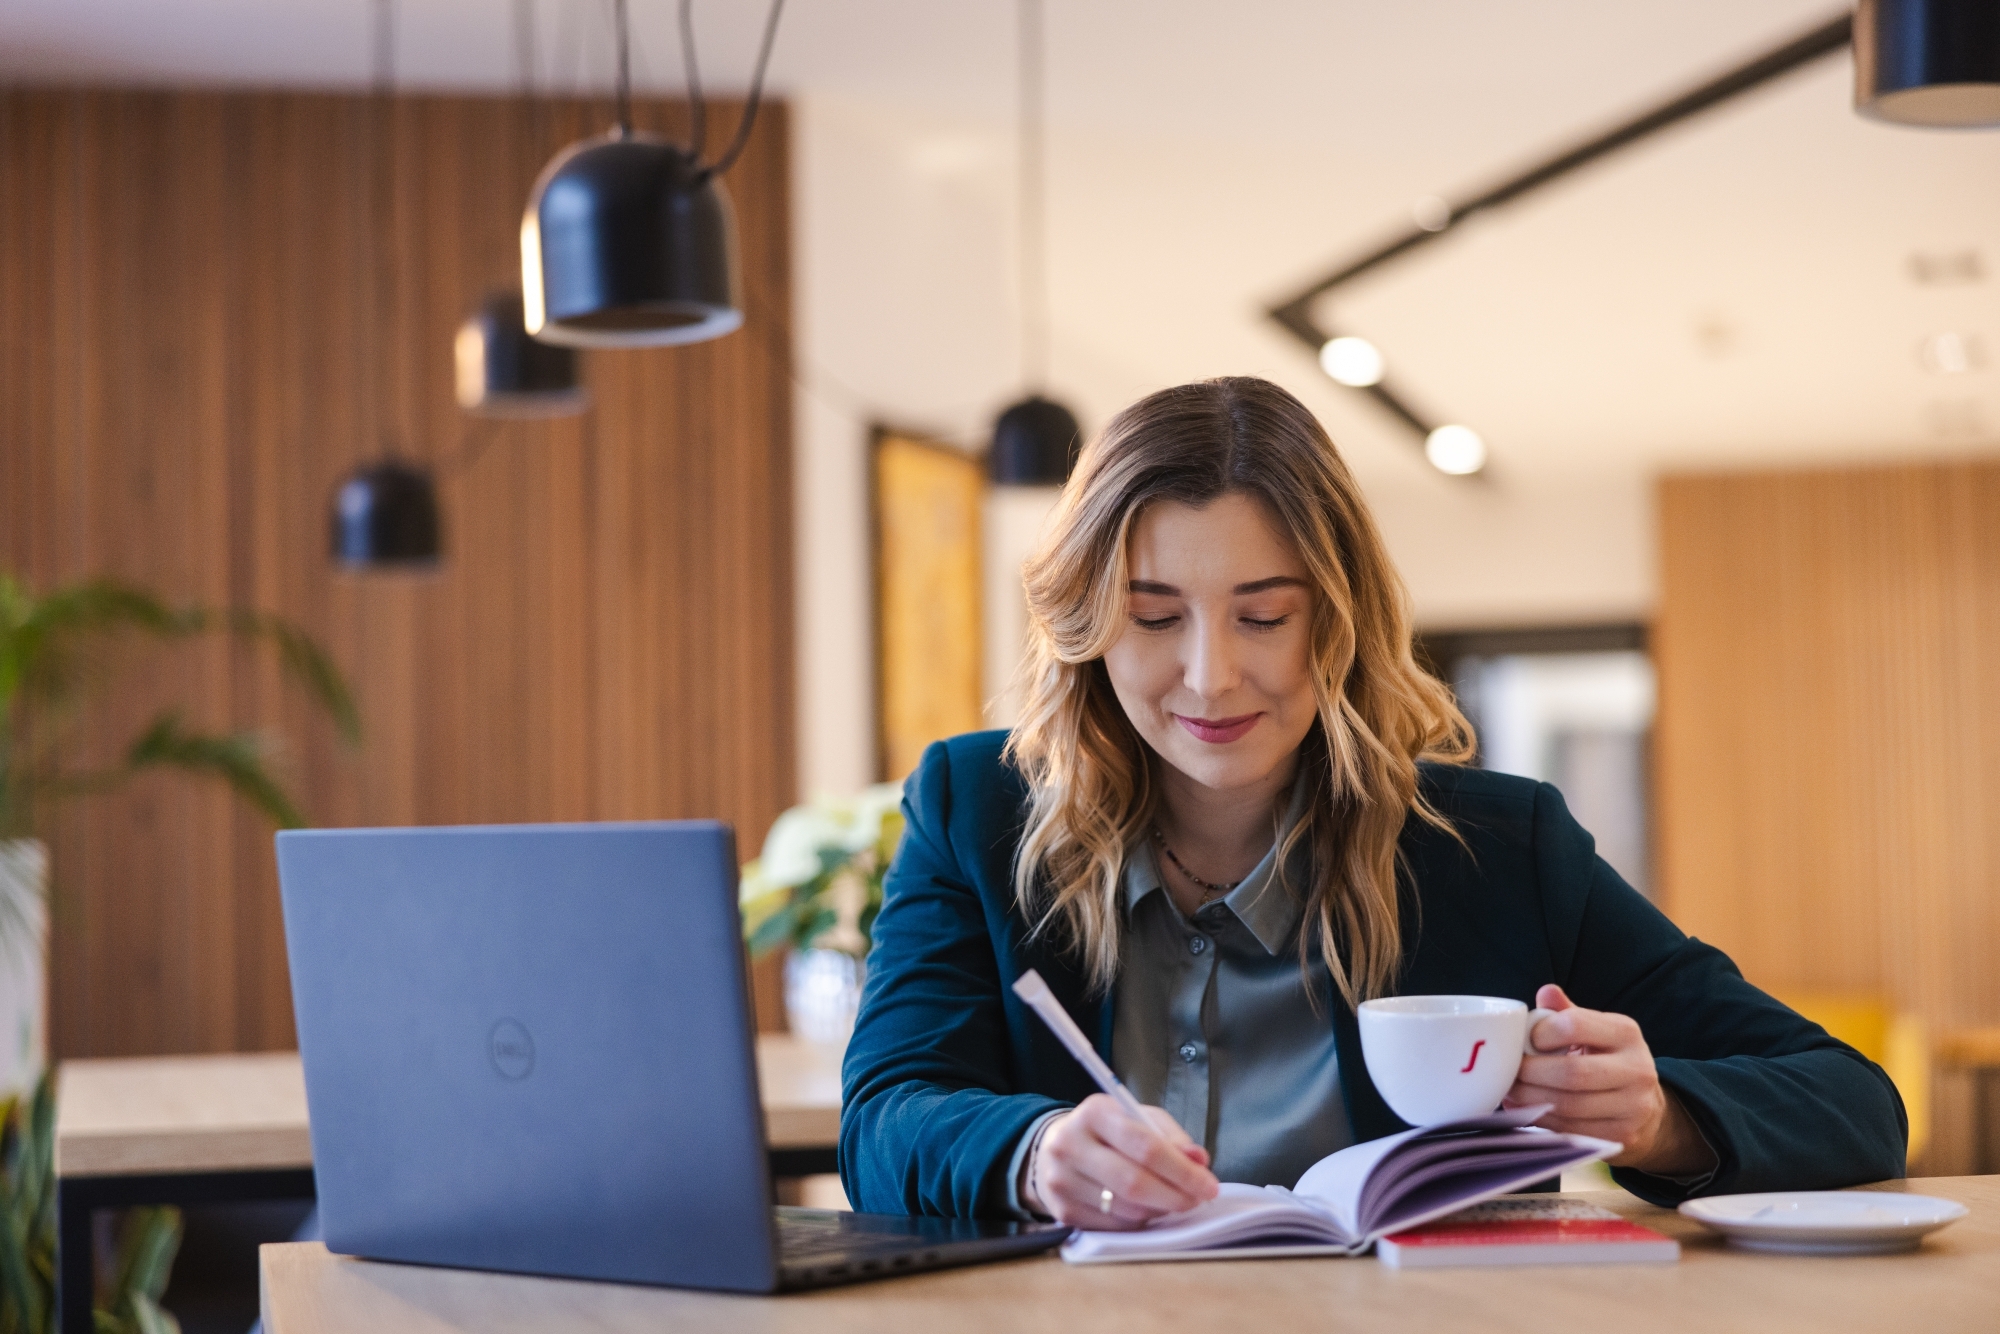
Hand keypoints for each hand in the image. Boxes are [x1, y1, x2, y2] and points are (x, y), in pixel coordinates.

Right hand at [1023, 1095, 1218, 1228]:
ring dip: (1160, 1210)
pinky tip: (1147, 1208)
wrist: (1054, 1147)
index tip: (1208, 1184)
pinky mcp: (1062, 1211)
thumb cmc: (1107, 1131)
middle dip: (1175, 1195)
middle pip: (1134, 1182)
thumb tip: (1199, 1161)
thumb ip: (1171, 1137)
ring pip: (1126, 1209)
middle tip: (1198, 1199)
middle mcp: (1071, 1145)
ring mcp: (1063, 1181)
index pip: (1145, 1146)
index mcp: (1094, 1113)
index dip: (1182, 1170)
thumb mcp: (1139, 1118)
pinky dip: (1139, 1220)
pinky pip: (1114, 1225)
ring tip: (1174, 1201)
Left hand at [1505, 984, 1713, 1177]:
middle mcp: (1637, 1069)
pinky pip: (1572, 1129)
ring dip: (1531, 1099)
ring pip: (1569, 1105)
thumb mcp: (1595, 1029)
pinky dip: (1543, 1119)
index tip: (1527, 1040)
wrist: (1646, 1107)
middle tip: (1509, 1072)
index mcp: (1625, 1033)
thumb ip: (1567, 1013)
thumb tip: (1546, 993)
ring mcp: (1633, 1106)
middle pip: (1571, 1072)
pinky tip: (1528, 1109)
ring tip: (1512, 1091)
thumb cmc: (1607, 1059)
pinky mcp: (1622, 1137)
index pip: (1575, 1025)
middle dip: (1531, 1073)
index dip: (1542, 1032)